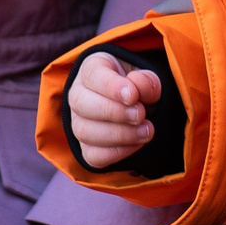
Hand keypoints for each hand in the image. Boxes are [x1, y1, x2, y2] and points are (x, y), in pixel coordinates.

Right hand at [70, 53, 162, 169]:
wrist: (139, 108)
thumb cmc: (139, 87)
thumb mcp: (147, 77)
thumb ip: (145, 81)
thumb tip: (134, 92)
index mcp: (92, 69)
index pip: (92, 75)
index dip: (111, 87)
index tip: (132, 96)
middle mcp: (78, 95)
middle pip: (81, 103)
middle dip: (113, 112)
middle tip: (140, 114)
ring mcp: (79, 123)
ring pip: (85, 132)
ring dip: (119, 134)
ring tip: (146, 130)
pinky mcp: (87, 149)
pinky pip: (94, 155)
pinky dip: (117, 152)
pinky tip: (137, 142)